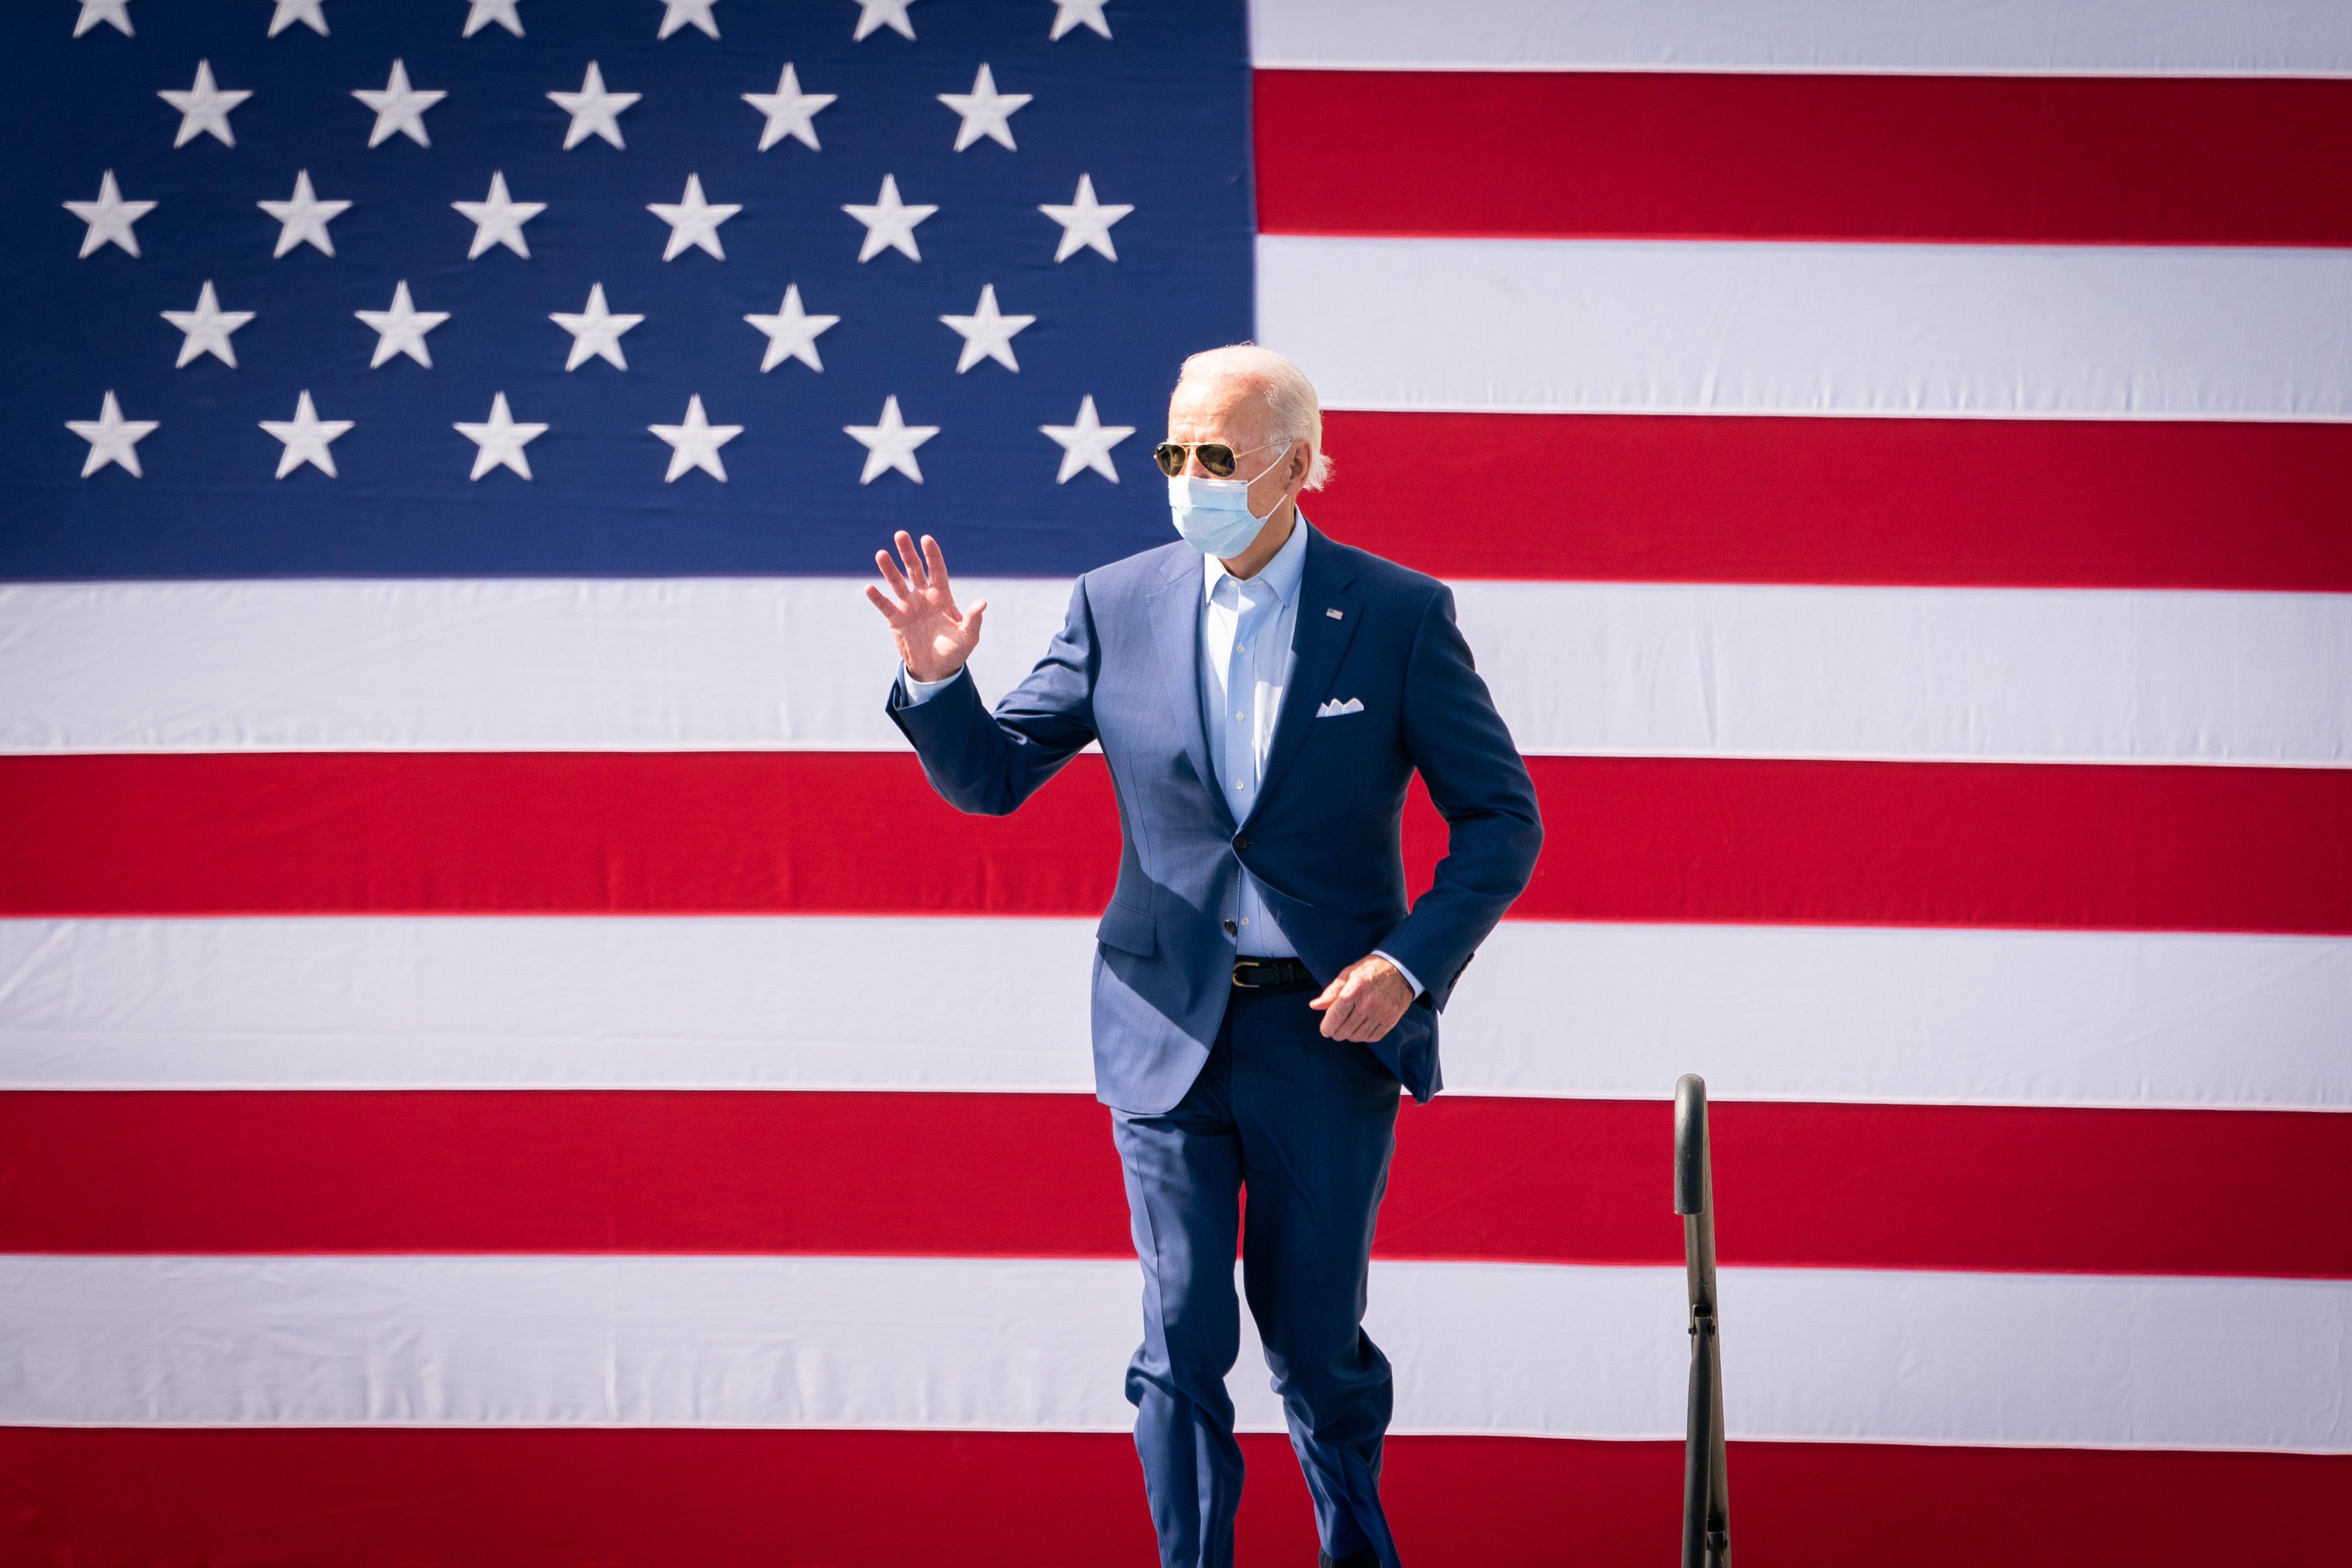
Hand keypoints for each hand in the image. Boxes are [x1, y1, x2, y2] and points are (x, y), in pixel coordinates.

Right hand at [866, 530, 986, 684]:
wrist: (936, 669)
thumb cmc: (955, 650)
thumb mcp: (968, 636)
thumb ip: (973, 618)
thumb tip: (983, 603)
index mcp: (942, 596)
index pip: (937, 570)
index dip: (932, 555)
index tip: (926, 539)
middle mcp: (924, 596)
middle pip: (915, 570)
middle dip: (908, 553)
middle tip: (900, 535)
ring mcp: (908, 606)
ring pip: (897, 583)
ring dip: (889, 569)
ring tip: (881, 554)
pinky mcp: (896, 620)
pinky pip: (885, 606)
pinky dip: (877, 598)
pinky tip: (870, 587)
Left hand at [1309, 954, 1413, 1042]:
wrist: (1400, 968)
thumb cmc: (1370, 970)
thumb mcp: (1348, 974)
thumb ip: (1331, 992)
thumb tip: (1314, 1006)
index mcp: (1354, 990)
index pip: (1335, 1017)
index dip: (1327, 1027)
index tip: (1325, 1030)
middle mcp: (1368, 1004)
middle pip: (1345, 1030)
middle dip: (1337, 1033)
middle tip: (1336, 1029)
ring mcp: (1381, 1013)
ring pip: (1358, 1036)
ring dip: (1350, 1035)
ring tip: (1348, 1028)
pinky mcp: (1391, 1019)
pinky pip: (1373, 1037)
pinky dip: (1365, 1037)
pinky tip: (1362, 1029)